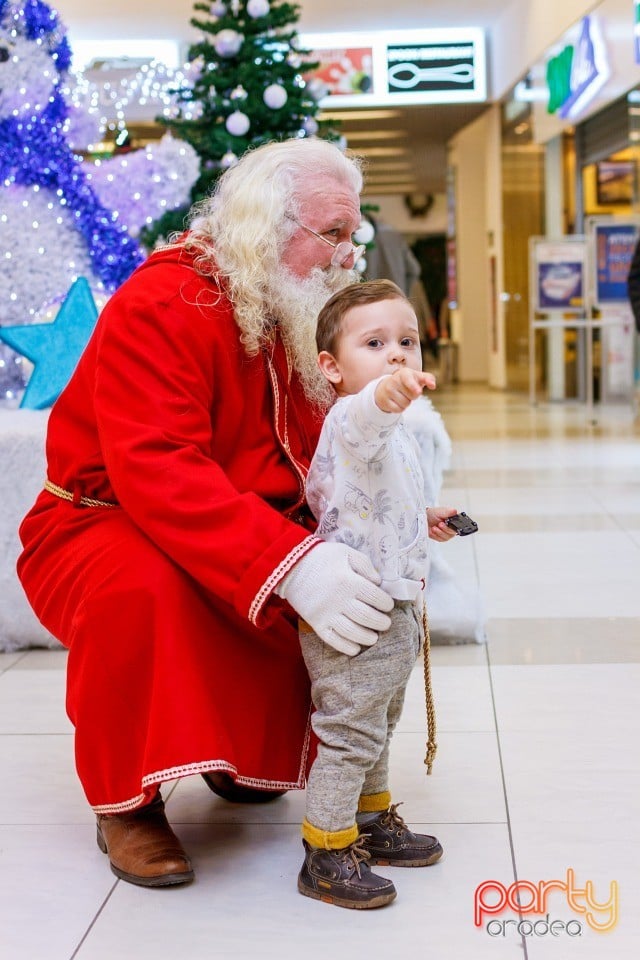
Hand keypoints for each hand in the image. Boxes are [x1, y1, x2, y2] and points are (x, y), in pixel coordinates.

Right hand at [274, 542, 393, 655]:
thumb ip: (365, 565)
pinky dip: (346, 647)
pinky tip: (355, 648)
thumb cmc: (321, 557)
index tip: (388, 606)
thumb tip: (378, 582)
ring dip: (367, 637)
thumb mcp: (346, 552)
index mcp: (349, 581)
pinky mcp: (316, 623)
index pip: (376, 598)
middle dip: (381, 622)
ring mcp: (327, 614)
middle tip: (385, 623)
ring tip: (373, 637)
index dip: (386, 604)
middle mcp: (340, 600)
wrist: (290, 566)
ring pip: (352, 632)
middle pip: (367, 617)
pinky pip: (333, 639)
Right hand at [375, 368, 435, 413]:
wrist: (387, 386)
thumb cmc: (408, 381)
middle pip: (413, 396)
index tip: (419, 391)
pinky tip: (397, 401)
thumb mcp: (418, 377)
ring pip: (406, 404)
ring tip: (402, 395)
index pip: (408, 379)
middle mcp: (394, 380)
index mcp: (404, 373)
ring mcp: (388, 391)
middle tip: (407, 390)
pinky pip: (399, 410)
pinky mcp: (385, 401)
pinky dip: (401, 408)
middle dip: (413, 395)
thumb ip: (429, 378)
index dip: (413, 386)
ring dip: (407, 402)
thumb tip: (433, 386)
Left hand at [427, 506, 458, 542]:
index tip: (446, 523)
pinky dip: (435, 535)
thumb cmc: (433, 514)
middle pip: (452, 533)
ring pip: (446, 537)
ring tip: (434, 527)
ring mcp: (446, 534)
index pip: (458, 527)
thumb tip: (454, 511)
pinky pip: (440, 539)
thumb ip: (448, 512)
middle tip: (440, 524)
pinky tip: (432, 530)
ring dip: (439, 532)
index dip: (452, 526)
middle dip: (445, 529)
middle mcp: (451, 529)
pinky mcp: (440, 538)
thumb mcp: (441, 511)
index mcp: (454, 522)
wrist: (424, 518)